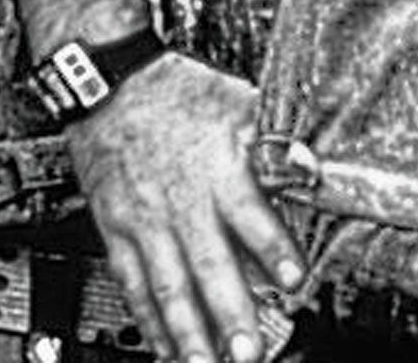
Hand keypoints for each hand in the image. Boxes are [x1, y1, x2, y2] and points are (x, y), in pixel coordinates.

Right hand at [68, 51, 301, 362]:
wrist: (105, 82)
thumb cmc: (172, 91)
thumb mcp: (232, 101)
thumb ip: (274, 139)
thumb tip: (312, 164)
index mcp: (216, 170)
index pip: (250, 214)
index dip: (274, 248)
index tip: (294, 281)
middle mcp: (181, 201)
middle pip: (208, 264)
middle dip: (229, 314)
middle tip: (248, 353)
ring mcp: (145, 220)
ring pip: (168, 283)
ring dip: (189, 331)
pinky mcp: (117, 229)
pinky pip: (133, 281)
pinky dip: (148, 318)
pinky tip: (163, 346)